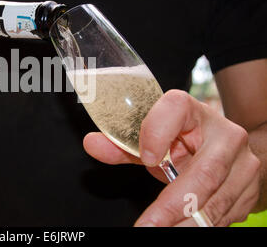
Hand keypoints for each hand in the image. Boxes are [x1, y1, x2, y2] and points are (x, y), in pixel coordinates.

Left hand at [83, 89, 260, 226]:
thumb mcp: (156, 141)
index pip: (177, 108)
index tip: (147, 158)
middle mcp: (224, 135)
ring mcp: (242, 164)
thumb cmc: (185, 142)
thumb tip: (91, 144)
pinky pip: (224, 214)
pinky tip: (179, 229)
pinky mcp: (248, 189)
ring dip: (185, 222)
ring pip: (215, 199)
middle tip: (149, 225)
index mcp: (194, 113)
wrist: (229, 151)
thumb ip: (124, 145)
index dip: (158, 131)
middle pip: (205, 171)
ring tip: (159, 231)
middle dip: (174, 204)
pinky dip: (198, 225)